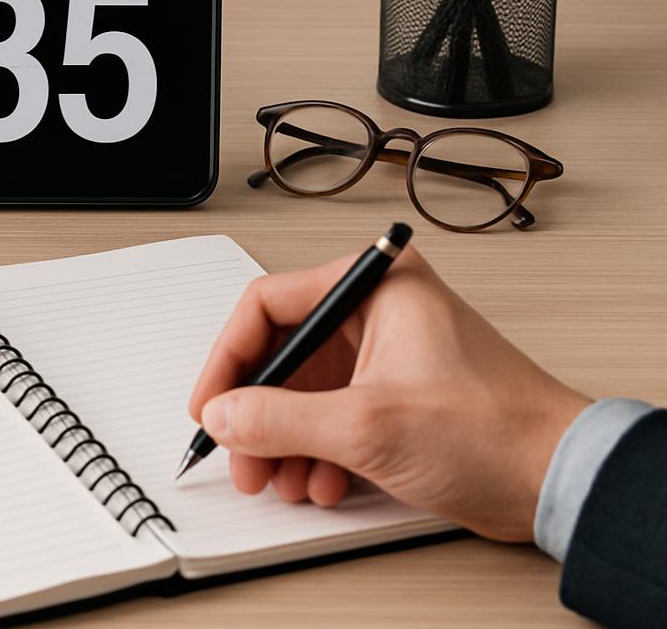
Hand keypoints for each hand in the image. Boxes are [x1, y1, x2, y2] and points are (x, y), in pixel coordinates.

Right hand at [187, 246, 589, 540]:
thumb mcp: (366, 426)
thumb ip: (279, 419)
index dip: (229, 358)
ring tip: (279, 475)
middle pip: (281, 351)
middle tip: (240, 450)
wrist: (555, 478)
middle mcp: (377, 310)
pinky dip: (315, 449)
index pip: (267, 304)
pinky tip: (321, 481)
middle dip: (256, 410)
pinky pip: (330, 414)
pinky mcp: (394, 394)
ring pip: (302, 389)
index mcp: (374, 284)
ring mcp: (386, 353)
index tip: (210, 403)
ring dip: (283, 438)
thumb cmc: (494, 428)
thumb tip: (225, 415)